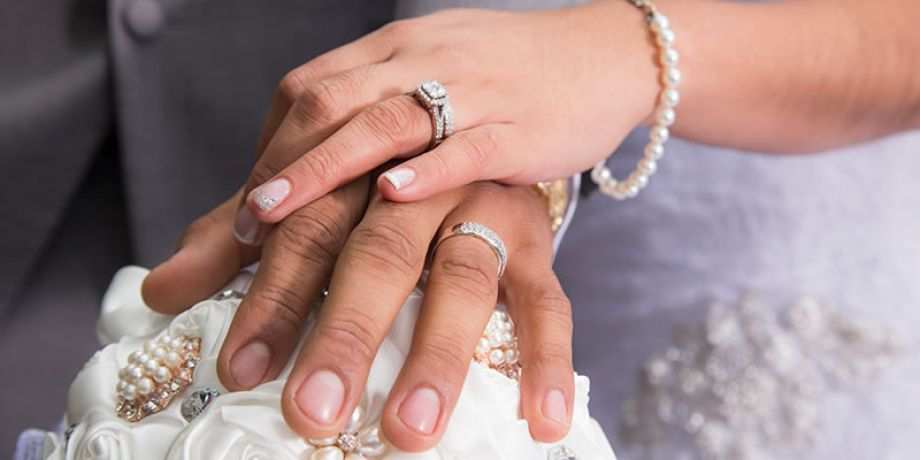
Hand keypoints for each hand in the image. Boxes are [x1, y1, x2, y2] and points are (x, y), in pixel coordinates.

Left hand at [144, 181, 573, 451]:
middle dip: (345, 332)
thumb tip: (160, 292)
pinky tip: (540, 422)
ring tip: (409, 428)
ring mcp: (484, 206)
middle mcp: (421, 181)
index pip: (307, 228)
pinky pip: (548, 300)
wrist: (483, 118)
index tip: (241, 367)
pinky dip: (545, 360)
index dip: (272, 295)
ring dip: (437, 355)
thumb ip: (242, 238)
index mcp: (356, 167)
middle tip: (313, 409)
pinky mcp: (537, 237)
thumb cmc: (381, 179)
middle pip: (379, 252)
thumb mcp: (313, 196)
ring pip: (464, 276)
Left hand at [230, 2, 656, 242]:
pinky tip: (393, 195)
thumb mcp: (434, 76)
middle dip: (278, 162)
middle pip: (330, 102)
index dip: (270, 145)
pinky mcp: (515, 127)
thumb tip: (318, 164)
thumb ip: (378, 110)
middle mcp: (420, 62)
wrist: (602, 54)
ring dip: (323, 168)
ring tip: (276, 213)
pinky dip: (427, 169)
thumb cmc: (509, 77)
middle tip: (242, 222)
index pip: (310, 88)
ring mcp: (468, 93)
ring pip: (384, 122)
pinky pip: (465, 145)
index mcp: (394, 50)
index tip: (246, 201)